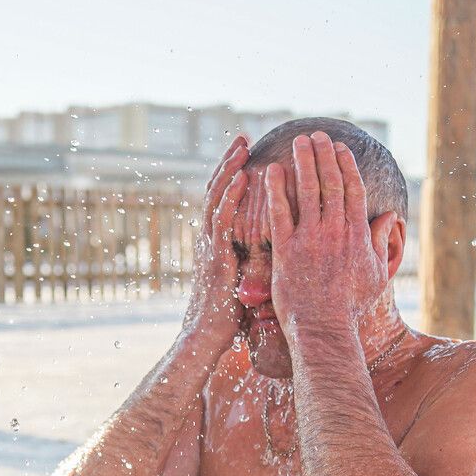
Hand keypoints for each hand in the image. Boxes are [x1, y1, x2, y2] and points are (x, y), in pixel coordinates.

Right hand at [181, 136, 249, 349]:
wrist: (206, 338)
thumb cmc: (227, 315)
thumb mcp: (241, 280)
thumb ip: (250, 260)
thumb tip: (270, 252)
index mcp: (215, 241)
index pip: (222, 199)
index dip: (231, 175)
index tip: (245, 153)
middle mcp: (209, 238)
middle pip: (216, 190)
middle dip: (228, 162)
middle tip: (242, 137)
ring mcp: (210, 246)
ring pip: (217, 198)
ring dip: (229, 170)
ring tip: (241, 147)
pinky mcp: (215, 256)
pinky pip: (222, 220)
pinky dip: (231, 197)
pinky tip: (242, 178)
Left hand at [266, 132, 387, 336]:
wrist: (325, 328)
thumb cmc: (351, 306)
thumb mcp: (376, 274)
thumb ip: (380, 242)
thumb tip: (389, 219)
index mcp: (358, 234)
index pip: (353, 189)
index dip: (346, 165)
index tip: (340, 148)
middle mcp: (335, 231)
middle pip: (330, 182)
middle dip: (324, 154)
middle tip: (317, 135)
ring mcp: (311, 239)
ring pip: (307, 190)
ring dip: (302, 162)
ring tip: (297, 142)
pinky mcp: (286, 250)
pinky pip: (279, 213)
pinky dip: (276, 189)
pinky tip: (271, 171)